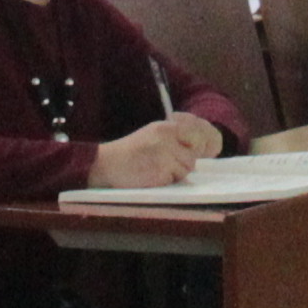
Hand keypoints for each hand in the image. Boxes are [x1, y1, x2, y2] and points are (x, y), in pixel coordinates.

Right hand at [88, 113, 221, 189]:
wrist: (108, 162)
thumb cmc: (131, 152)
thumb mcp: (153, 135)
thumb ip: (174, 138)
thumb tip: (200, 149)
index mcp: (166, 127)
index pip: (197, 134)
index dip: (198, 146)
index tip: (192, 152)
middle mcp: (168, 138)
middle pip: (192, 156)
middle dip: (184, 163)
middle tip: (167, 164)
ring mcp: (165, 154)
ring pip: (185, 169)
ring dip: (174, 173)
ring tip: (155, 169)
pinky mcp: (161, 170)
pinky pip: (174, 179)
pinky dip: (166, 180)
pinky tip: (151, 175)